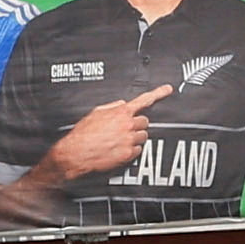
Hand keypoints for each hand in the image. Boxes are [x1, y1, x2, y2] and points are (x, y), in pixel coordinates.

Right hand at [29, 87, 170, 181]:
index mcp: (120, 112)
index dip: (158, 93)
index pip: (144, 99)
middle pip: (145, 122)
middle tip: (126, 129)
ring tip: (121, 139)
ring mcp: (129, 140)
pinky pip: (139, 150)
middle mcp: (127, 125)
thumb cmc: (83, 134)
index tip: (167, 89)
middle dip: (137, 124)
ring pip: (144, 136)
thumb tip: (121, 104)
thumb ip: (112, 106)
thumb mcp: (95, 112)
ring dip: (135, 137)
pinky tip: (119, 148)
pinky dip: (132, 149)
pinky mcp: (128, 154)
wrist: (77, 153)